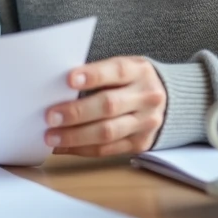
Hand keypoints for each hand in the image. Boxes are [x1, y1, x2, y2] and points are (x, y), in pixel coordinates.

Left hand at [44, 56, 166, 156]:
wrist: (167, 99)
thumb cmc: (131, 80)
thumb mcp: (123, 67)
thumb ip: (98, 75)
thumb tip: (58, 88)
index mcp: (140, 71)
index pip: (116, 71)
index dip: (93, 76)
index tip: (68, 79)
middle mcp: (147, 97)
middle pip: (109, 105)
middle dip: (77, 112)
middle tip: (50, 116)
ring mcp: (146, 123)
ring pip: (107, 132)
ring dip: (75, 136)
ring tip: (51, 137)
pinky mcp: (140, 144)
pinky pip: (107, 149)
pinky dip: (81, 149)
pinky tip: (62, 147)